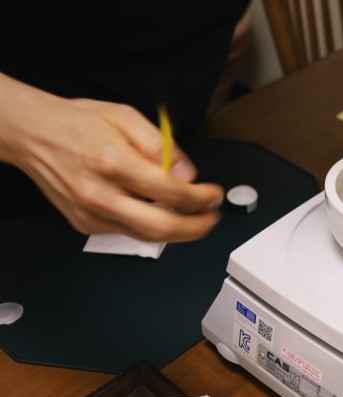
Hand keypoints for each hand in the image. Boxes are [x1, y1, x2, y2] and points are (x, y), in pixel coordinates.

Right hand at [0, 74, 222, 241]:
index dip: (201, 198)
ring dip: (178, 232)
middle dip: (196, 227)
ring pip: (147, 237)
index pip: (171, 192)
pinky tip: (159, 212)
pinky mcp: (85, 224)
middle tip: (211, 217)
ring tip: (194, 218)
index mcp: (113, 162)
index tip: (214, 195)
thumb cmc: (78, 123)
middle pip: (161, 228)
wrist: (32, 134)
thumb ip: (162, 146)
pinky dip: (150, 227)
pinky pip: (128, 232)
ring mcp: (91, 213)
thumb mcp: (126, 117)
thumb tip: (188, 175)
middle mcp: (100, 193)